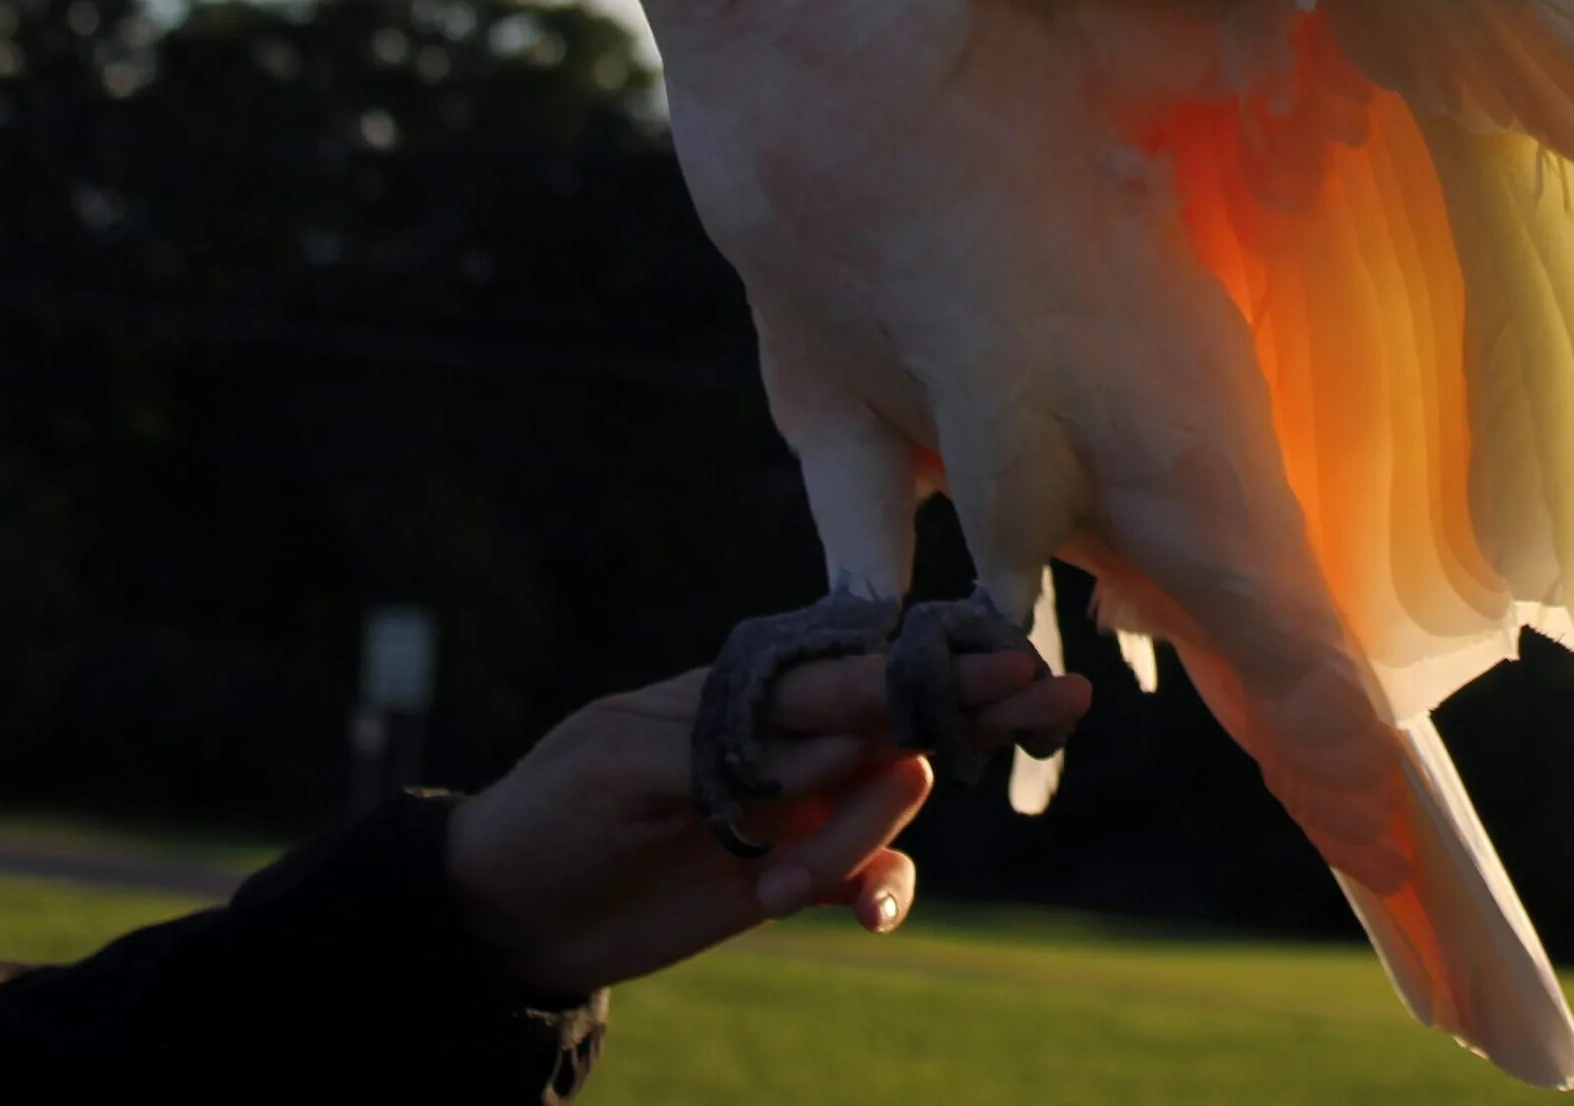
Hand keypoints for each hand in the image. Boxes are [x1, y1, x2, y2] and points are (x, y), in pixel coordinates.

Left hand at [444, 648, 1090, 994]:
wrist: (513, 911)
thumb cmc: (555, 814)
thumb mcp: (623, 770)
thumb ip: (730, 749)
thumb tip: (834, 736)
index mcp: (743, 688)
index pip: (851, 670)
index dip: (930, 667)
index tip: (1010, 658)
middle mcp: (783, 734)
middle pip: (898, 716)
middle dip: (972, 712)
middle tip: (1060, 700)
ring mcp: (794, 799)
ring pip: (888, 799)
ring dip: (860, 845)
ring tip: (783, 892)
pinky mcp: (792, 868)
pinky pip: (872, 873)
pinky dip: (880, 890)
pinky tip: (867, 916)